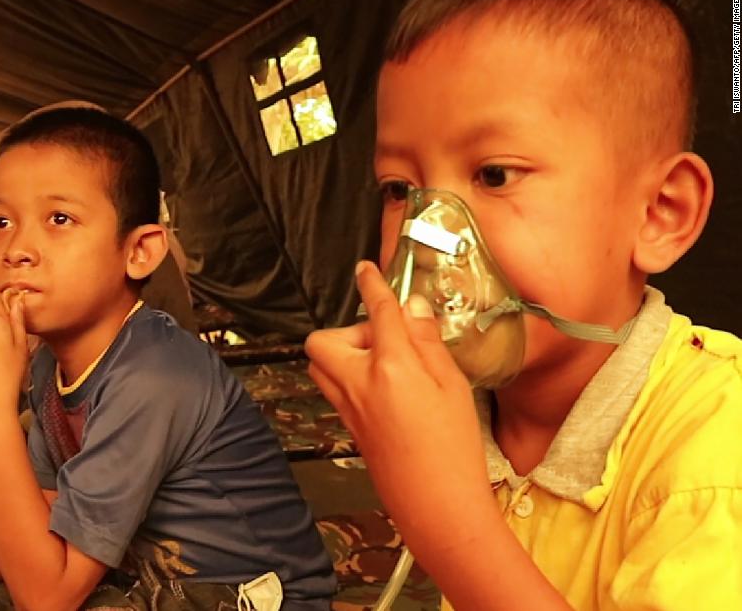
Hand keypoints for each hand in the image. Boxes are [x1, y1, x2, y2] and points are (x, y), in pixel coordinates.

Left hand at [304, 261, 491, 537]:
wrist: (435, 503)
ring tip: (385, 363)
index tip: (366, 269)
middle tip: (387, 339)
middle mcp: (358, 384)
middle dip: (349, 330)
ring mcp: (347, 407)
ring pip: (321, 364)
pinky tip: (387, 390)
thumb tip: (413, 308)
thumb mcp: (452, 385)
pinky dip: (350, 377)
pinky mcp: (348, 426)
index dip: (372, 285)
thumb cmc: (453, 448)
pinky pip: (333, 388)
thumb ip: (428, 342)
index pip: (377, 312)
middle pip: (324, 339)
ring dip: (343, 352)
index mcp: (390, 366)